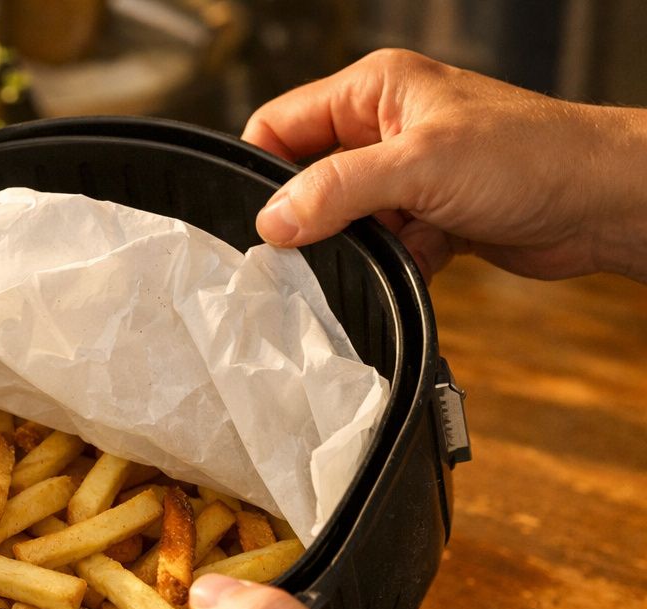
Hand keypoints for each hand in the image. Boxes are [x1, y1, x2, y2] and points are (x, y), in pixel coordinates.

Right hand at [242, 49, 646, 281]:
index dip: (265, 172)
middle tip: (323, 243)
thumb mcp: (419, 165)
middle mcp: (386, 127)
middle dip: (317, 218)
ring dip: (363, 245)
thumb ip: (336, 190)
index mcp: (374, 90)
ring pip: (345, 221)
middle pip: (310, 179)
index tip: (263, 219)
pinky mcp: (428, 216)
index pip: (282, 124)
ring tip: (396, 243)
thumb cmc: (535, 155)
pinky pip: (383, 248)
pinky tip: (430, 254)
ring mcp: (407, 175)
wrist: (603, 204)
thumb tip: (273, 220)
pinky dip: (398, 261)